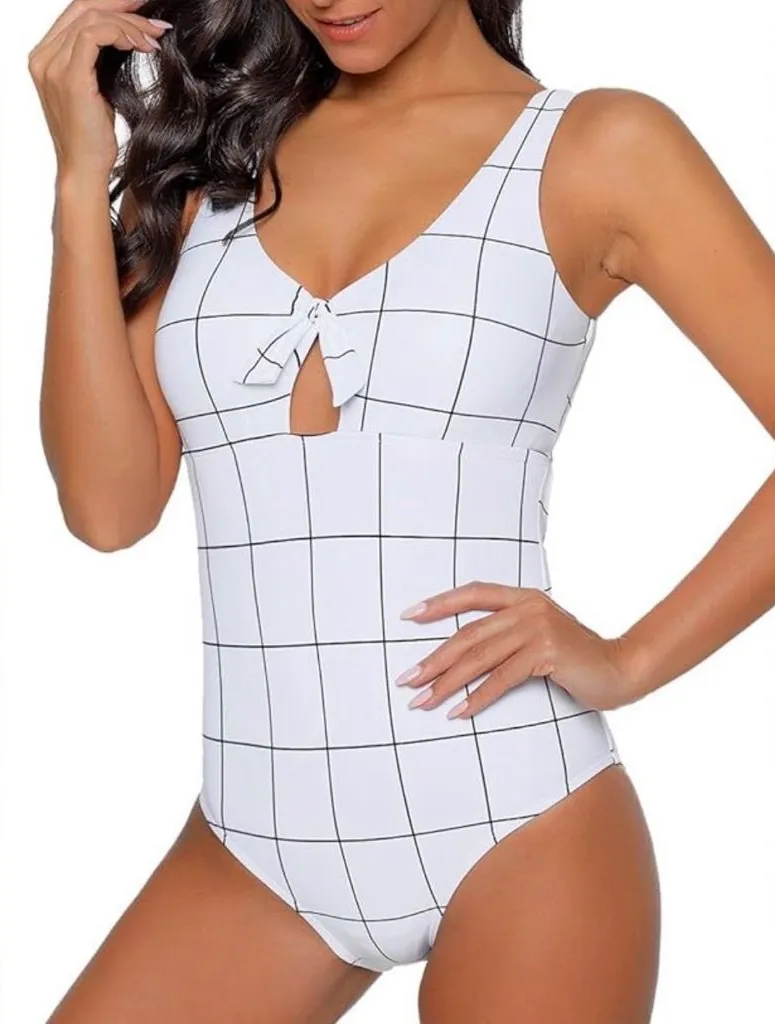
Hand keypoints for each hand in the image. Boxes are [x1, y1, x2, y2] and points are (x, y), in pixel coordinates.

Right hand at [27, 0, 172, 181]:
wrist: (85, 169)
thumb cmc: (94, 139)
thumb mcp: (97, 91)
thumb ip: (101, 61)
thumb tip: (129, 36)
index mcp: (46, 57)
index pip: (78, 13)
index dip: (112, 5)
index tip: (143, 10)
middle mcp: (43, 57)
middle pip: (83, 7)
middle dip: (123, 5)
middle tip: (155, 15)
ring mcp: (52, 65)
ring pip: (92, 17)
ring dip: (130, 23)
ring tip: (155, 37)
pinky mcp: (69, 77)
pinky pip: (95, 35)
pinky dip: (123, 34)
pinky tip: (142, 46)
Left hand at [395, 582, 643, 717]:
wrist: (622, 669)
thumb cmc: (578, 658)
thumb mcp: (541, 636)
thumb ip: (509, 634)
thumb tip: (462, 655)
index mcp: (524, 597)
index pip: (473, 593)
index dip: (439, 603)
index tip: (407, 616)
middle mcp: (528, 607)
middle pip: (469, 633)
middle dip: (433, 659)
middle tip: (406, 680)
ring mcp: (538, 628)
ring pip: (480, 656)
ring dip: (447, 682)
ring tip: (423, 701)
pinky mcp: (547, 652)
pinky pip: (502, 678)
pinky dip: (477, 697)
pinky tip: (458, 712)